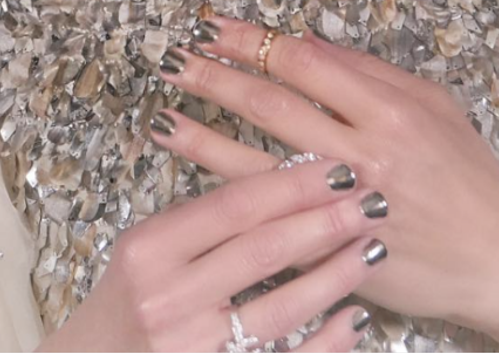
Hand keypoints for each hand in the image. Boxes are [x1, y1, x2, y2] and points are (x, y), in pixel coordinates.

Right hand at [35, 156, 385, 352]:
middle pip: (262, 249)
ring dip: (335, 274)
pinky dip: (326, 342)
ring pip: (281, 307)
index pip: (234, 206)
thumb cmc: (126, 301)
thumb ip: (201, 218)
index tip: (336, 165)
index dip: (290, 183)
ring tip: (373, 246)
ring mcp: (193, 348)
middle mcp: (169, 297)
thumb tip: (280, 177)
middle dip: (324, 220)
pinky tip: (356, 317)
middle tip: (370, 197)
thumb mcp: (145, 248)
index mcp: (151, 249)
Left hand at [147, 15, 498, 335]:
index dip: (255, 41)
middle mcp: (362, 154)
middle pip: (272, 104)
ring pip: (256, 162)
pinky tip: (196, 172)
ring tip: (163, 112)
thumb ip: (370, 72)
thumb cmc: (467, 175)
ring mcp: (341, 205)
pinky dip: (227, 187)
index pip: (306, 63)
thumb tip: (304, 42)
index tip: (217, 27)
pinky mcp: (329, 248)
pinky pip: (267, 213)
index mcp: (390, 111)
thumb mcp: (434, 105)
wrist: (496, 260)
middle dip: (217, 76)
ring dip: (203, 134)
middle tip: (175, 57)